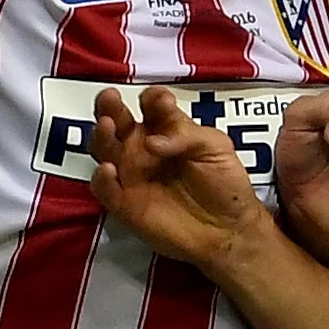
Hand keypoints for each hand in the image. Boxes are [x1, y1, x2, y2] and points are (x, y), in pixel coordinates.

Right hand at [88, 86, 264, 272]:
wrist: (228, 230)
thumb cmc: (225, 185)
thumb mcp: (215, 147)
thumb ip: (185, 134)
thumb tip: (152, 141)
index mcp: (165, 130)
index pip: (151, 105)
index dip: (152, 99)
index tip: (159, 101)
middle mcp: (142, 148)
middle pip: (117, 121)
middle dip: (110, 107)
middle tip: (110, 98)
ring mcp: (131, 174)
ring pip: (104, 149)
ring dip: (101, 135)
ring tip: (107, 126)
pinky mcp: (124, 203)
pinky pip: (104, 188)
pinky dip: (101, 178)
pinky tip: (108, 169)